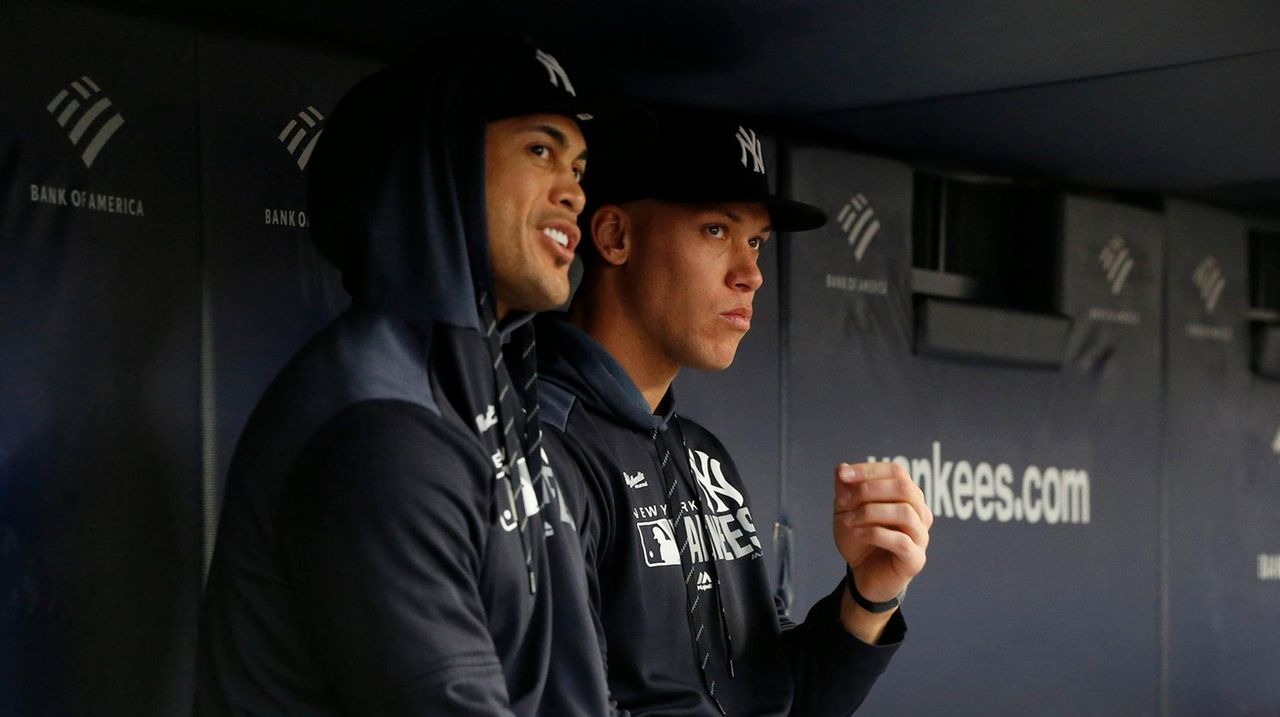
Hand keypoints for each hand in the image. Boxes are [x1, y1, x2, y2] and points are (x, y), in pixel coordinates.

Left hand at [832, 462, 931, 603]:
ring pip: (905, 513)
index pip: (896, 472)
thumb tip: (842, 467)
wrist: (863, 575)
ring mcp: (921, 536)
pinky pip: (902, 541)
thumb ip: (845, 489)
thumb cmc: (859, 538)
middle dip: (869, 489)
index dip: (869, 470)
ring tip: (847, 520)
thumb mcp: (846, 510)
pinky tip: (857, 533)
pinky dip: (875, 533)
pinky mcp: (916, 559)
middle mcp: (919, 512)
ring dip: (870, 512)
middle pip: (905, 488)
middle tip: (843, 500)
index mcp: (907, 496)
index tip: (843, 476)